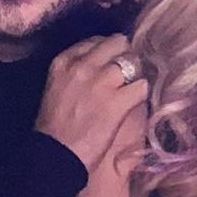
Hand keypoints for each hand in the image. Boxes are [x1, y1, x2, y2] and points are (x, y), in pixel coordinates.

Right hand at [34, 33, 147, 171]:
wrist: (55, 155)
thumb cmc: (54, 128)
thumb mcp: (56, 88)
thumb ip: (76, 72)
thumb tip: (101, 67)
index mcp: (64, 61)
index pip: (96, 41)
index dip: (109, 52)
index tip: (111, 64)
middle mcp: (83, 66)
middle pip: (118, 44)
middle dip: (126, 57)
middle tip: (128, 74)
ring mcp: (102, 82)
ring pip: (133, 63)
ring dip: (136, 76)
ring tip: (132, 90)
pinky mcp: (118, 101)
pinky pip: (142, 86)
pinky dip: (142, 95)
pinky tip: (135, 104)